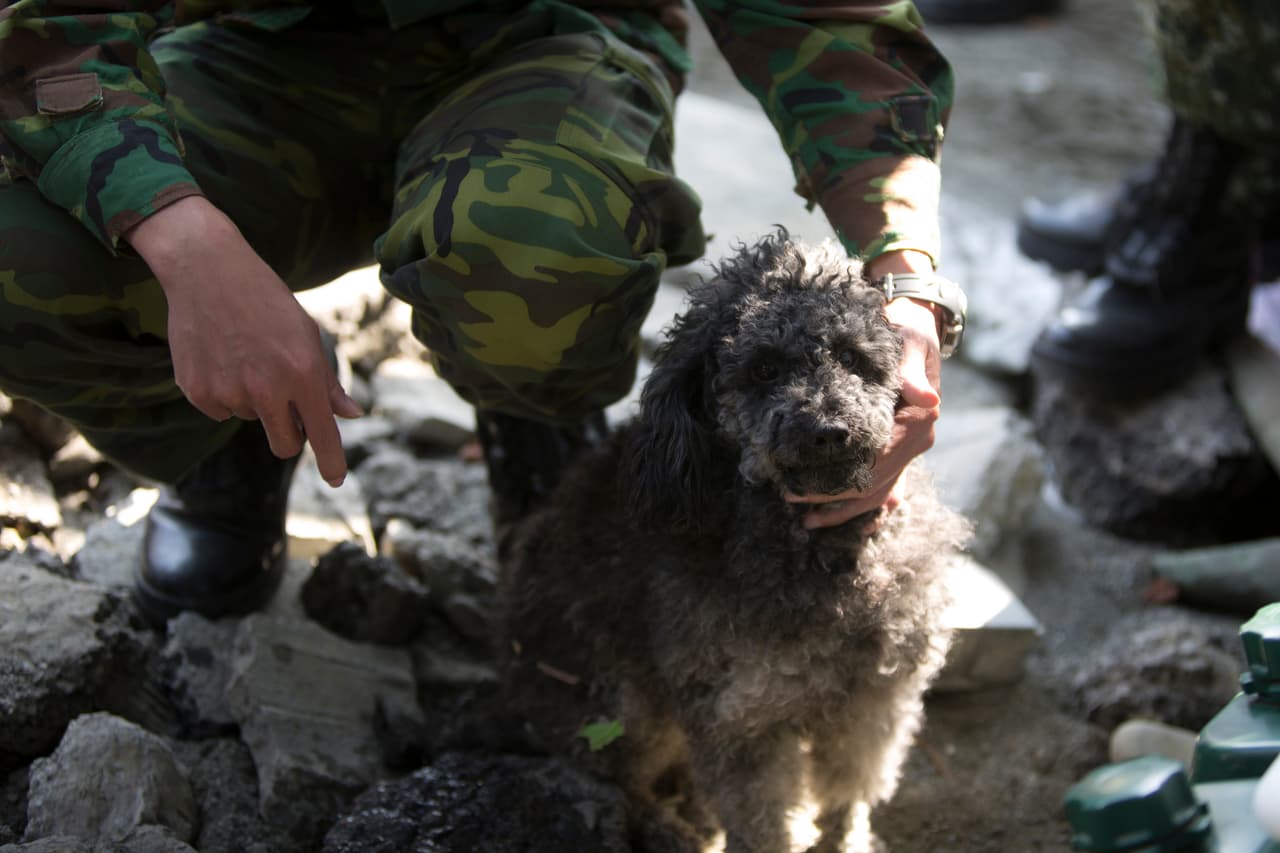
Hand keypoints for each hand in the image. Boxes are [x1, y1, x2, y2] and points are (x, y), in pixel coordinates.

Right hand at [125, 197, 361, 486]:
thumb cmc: (267, 301)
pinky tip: (221, 358)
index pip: (322, 434)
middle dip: (289, 435)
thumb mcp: (307, 335)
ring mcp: (230, 391)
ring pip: (251, 420)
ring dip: (253, 401)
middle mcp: (267, 388)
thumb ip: (327, 382)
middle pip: (285, 444)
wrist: (208, 270)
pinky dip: (223, 393)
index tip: (335, 480)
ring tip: (245, 356)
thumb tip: (351, 415)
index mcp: (302, 374)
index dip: (332, 462)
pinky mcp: (197, 390)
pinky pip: (220, 410)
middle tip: (283, 404)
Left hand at [785, 250, 941, 528]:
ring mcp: (909, 450)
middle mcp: (917, 441)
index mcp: (919, 419)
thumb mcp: (908, 342)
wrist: (915, 328)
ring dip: (843, 511)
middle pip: (873, 484)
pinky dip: (864, 509)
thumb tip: (925, 397)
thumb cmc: (906, 331)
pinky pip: (885, 489)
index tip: (802, 486)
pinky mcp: (898, 451)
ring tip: (806, 520)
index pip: (877, 460)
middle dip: (832, 500)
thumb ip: (910, 372)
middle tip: (790, 500)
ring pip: (878, 494)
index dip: (839, 478)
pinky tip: (841, 522)